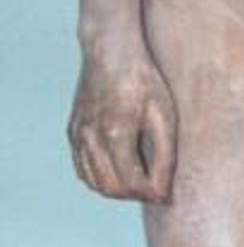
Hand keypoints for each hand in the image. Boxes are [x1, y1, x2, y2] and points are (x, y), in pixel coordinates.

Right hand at [69, 47, 177, 203]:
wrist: (111, 51)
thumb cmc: (145, 80)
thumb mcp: (165, 115)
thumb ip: (165, 156)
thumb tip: (163, 194)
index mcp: (115, 132)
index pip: (129, 184)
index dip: (150, 194)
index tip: (168, 195)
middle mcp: (89, 137)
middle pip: (109, 188)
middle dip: (135, 195)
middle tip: (157, 190)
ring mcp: (77, 134)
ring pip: (92, 181)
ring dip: (117, 189)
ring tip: (143, 181)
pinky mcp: (72, 130)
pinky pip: (82, 167)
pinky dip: (99, 178)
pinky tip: (120, 171)